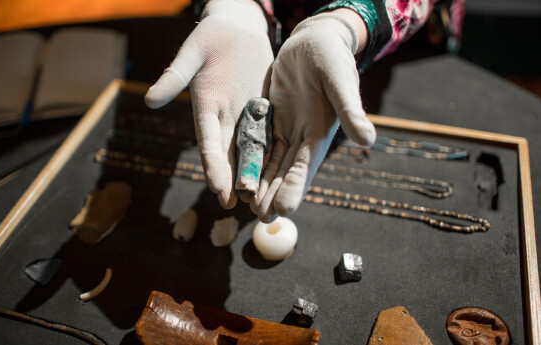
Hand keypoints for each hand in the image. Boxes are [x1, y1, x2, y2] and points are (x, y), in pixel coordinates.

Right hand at [145, 0, 272, 208]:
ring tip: (262, 199)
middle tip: (241, 207)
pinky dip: (275, 153)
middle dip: (235, 181)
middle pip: (230, 155)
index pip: (209, 145)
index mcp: (206, 109)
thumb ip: (174, 76)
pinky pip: (271, 134)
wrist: (236, 29)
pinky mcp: (264, 110)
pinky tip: (283, 172)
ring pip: (251, 150)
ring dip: (256, 174)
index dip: (213, 169)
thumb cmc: (210, 36)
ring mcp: (246, 116)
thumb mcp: (192, 52)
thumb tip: (149, 100)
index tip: (218, 192)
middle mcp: (225, 119)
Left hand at [250, 10, 375, 221]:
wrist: (315, 40)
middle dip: (275, 195)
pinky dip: (254, 161)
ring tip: (249, 206)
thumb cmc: (331, 57)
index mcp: (320, 132)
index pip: (305, 166)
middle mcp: (304, 136)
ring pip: (273, 162)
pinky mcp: (275, 119)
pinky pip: (262, 144)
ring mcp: (289, 129)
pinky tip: (241, 175)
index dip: (294, 188)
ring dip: (263, 183)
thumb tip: (369, 140)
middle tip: (260, 218)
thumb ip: (350, 110)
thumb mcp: (340, 80)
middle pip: (287, 172)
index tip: (282, 210)